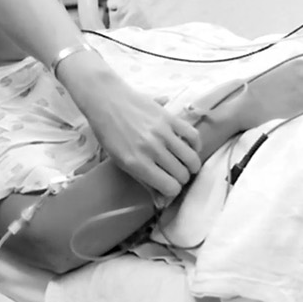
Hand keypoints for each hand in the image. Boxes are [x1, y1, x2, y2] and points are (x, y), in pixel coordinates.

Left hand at [57, 49, 201, 200]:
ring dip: (191, 165)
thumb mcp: (120, 161)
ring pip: (191, 158)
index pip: (170, 187)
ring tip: (187, 164)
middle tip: (177, 174)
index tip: (169, 185)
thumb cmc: (109, 133)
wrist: (107, 100)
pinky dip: (195, 145)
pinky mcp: (170, 117)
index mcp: (137, 163)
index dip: (172, 190)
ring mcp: (163, 132)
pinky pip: (193, 136)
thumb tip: (162, 201)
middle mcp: (152, 149)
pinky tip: (190, 147)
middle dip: (181, 178)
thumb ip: (143, 180)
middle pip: (182, 174)